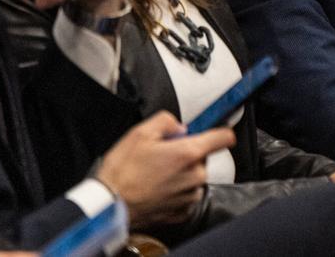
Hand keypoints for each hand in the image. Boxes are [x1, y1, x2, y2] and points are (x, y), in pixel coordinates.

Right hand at [96, 111, 235, 227]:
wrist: (110, 206)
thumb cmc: (122, 173)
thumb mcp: (139, 133)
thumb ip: (166, 121)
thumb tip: (178, 126)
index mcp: (188, 154)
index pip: (224, 138)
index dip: (220, 131)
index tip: (214, 131)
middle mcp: (195, 176)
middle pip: (202, 157)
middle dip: (186, 153)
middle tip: (161, 155)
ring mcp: (190, 196)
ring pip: (194, 176)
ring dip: (180, 173)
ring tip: (154, 174)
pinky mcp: (182, 212)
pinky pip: (186, 195)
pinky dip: (175, 190)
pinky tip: (155, 188)